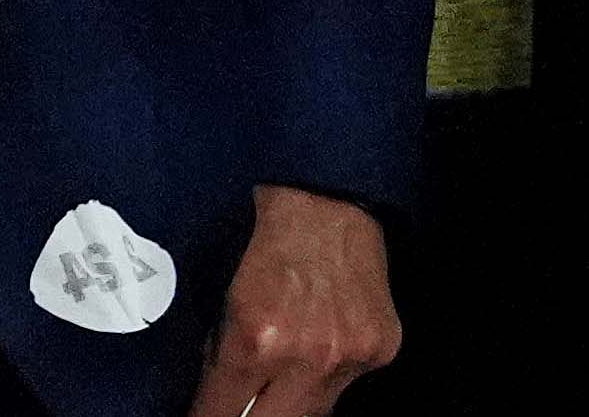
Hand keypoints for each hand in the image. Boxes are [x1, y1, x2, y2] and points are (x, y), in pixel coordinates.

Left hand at [183, 188, 397, 416]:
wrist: (330, 193)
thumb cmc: (266, 233)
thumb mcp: (221, 295)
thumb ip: (217, 355)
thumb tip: (214, 399)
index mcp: (254, 342)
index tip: (206, 413)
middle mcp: (306, 357)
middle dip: (246, 416)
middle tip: (238, 403)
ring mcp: (349, 355)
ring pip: (311, 415)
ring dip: (289, 402)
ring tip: (278, 375)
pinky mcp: (382, 347)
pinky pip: (347, 386)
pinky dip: (329, 375)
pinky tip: (319, 345)